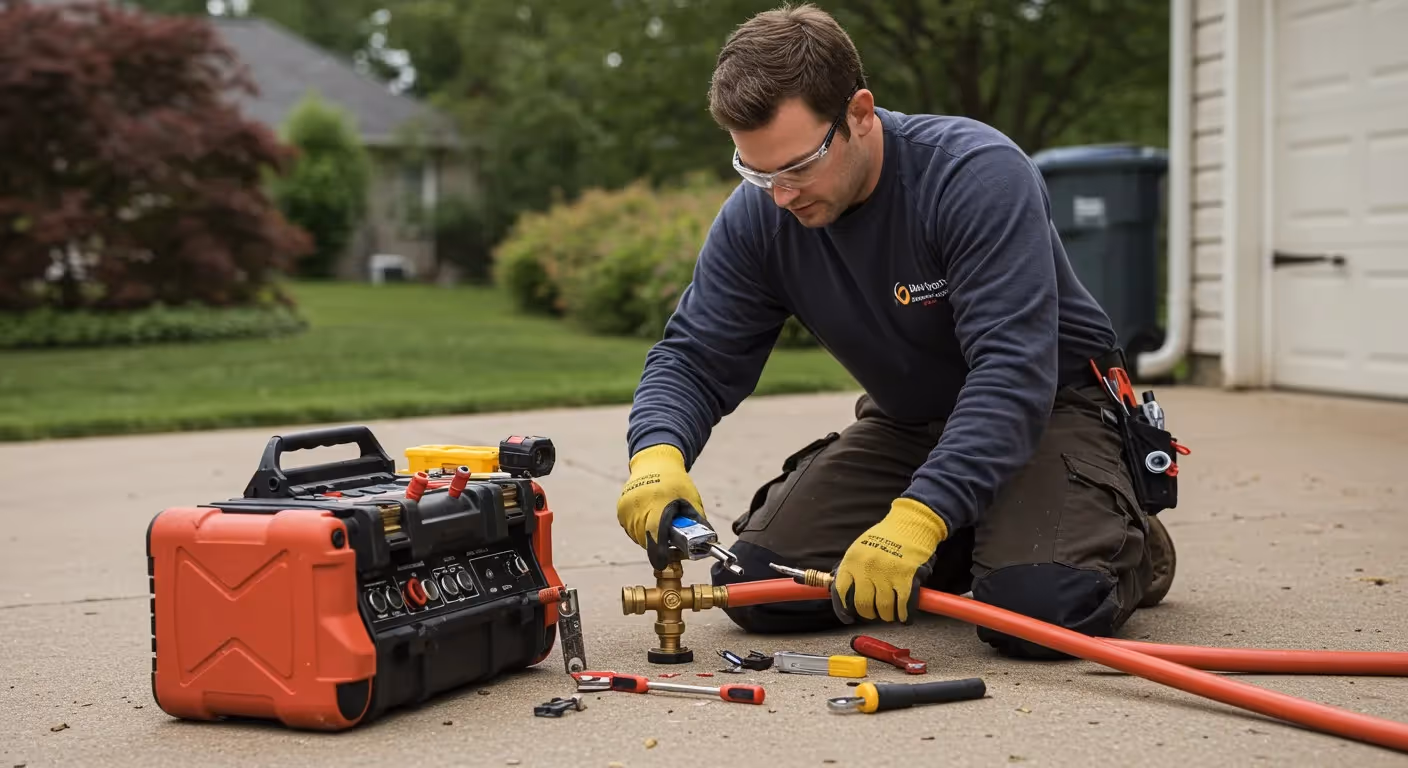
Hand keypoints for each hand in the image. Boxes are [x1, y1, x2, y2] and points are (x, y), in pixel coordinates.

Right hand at [617, 444, 706, 568]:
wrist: (653, 463)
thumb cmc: (675, 481)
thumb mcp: (691, 499)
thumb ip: (697, 522)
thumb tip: (706, 544)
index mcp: (658, 502)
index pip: (655, 534)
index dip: (659, 552)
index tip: (663, 561)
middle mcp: (639, 506)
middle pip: (647, 539)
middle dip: (658, 545)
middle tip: (670, 542)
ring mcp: (627, 508)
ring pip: (638, 536)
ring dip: (649, 538)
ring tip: (660, 527)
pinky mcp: (621, 509)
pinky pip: (631, 529)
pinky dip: (641, 530)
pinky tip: (650, 520)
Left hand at [831, 497, 948, 623]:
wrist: (911, 522)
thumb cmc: (886, 536)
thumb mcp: (861, 547)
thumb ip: (852, 568)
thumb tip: (844, 591)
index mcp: (853, 560)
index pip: (841, 592)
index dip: (844, 609)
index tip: (849, 616)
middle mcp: (867, 568)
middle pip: (862, 604)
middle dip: (868, 614)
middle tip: (873, 614)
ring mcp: (887, 573)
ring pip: (883, 608)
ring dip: (886, 616)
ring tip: (889, 615)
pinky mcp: (907, 577)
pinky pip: (903, 605)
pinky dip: (903, 615)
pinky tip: (903, 616)